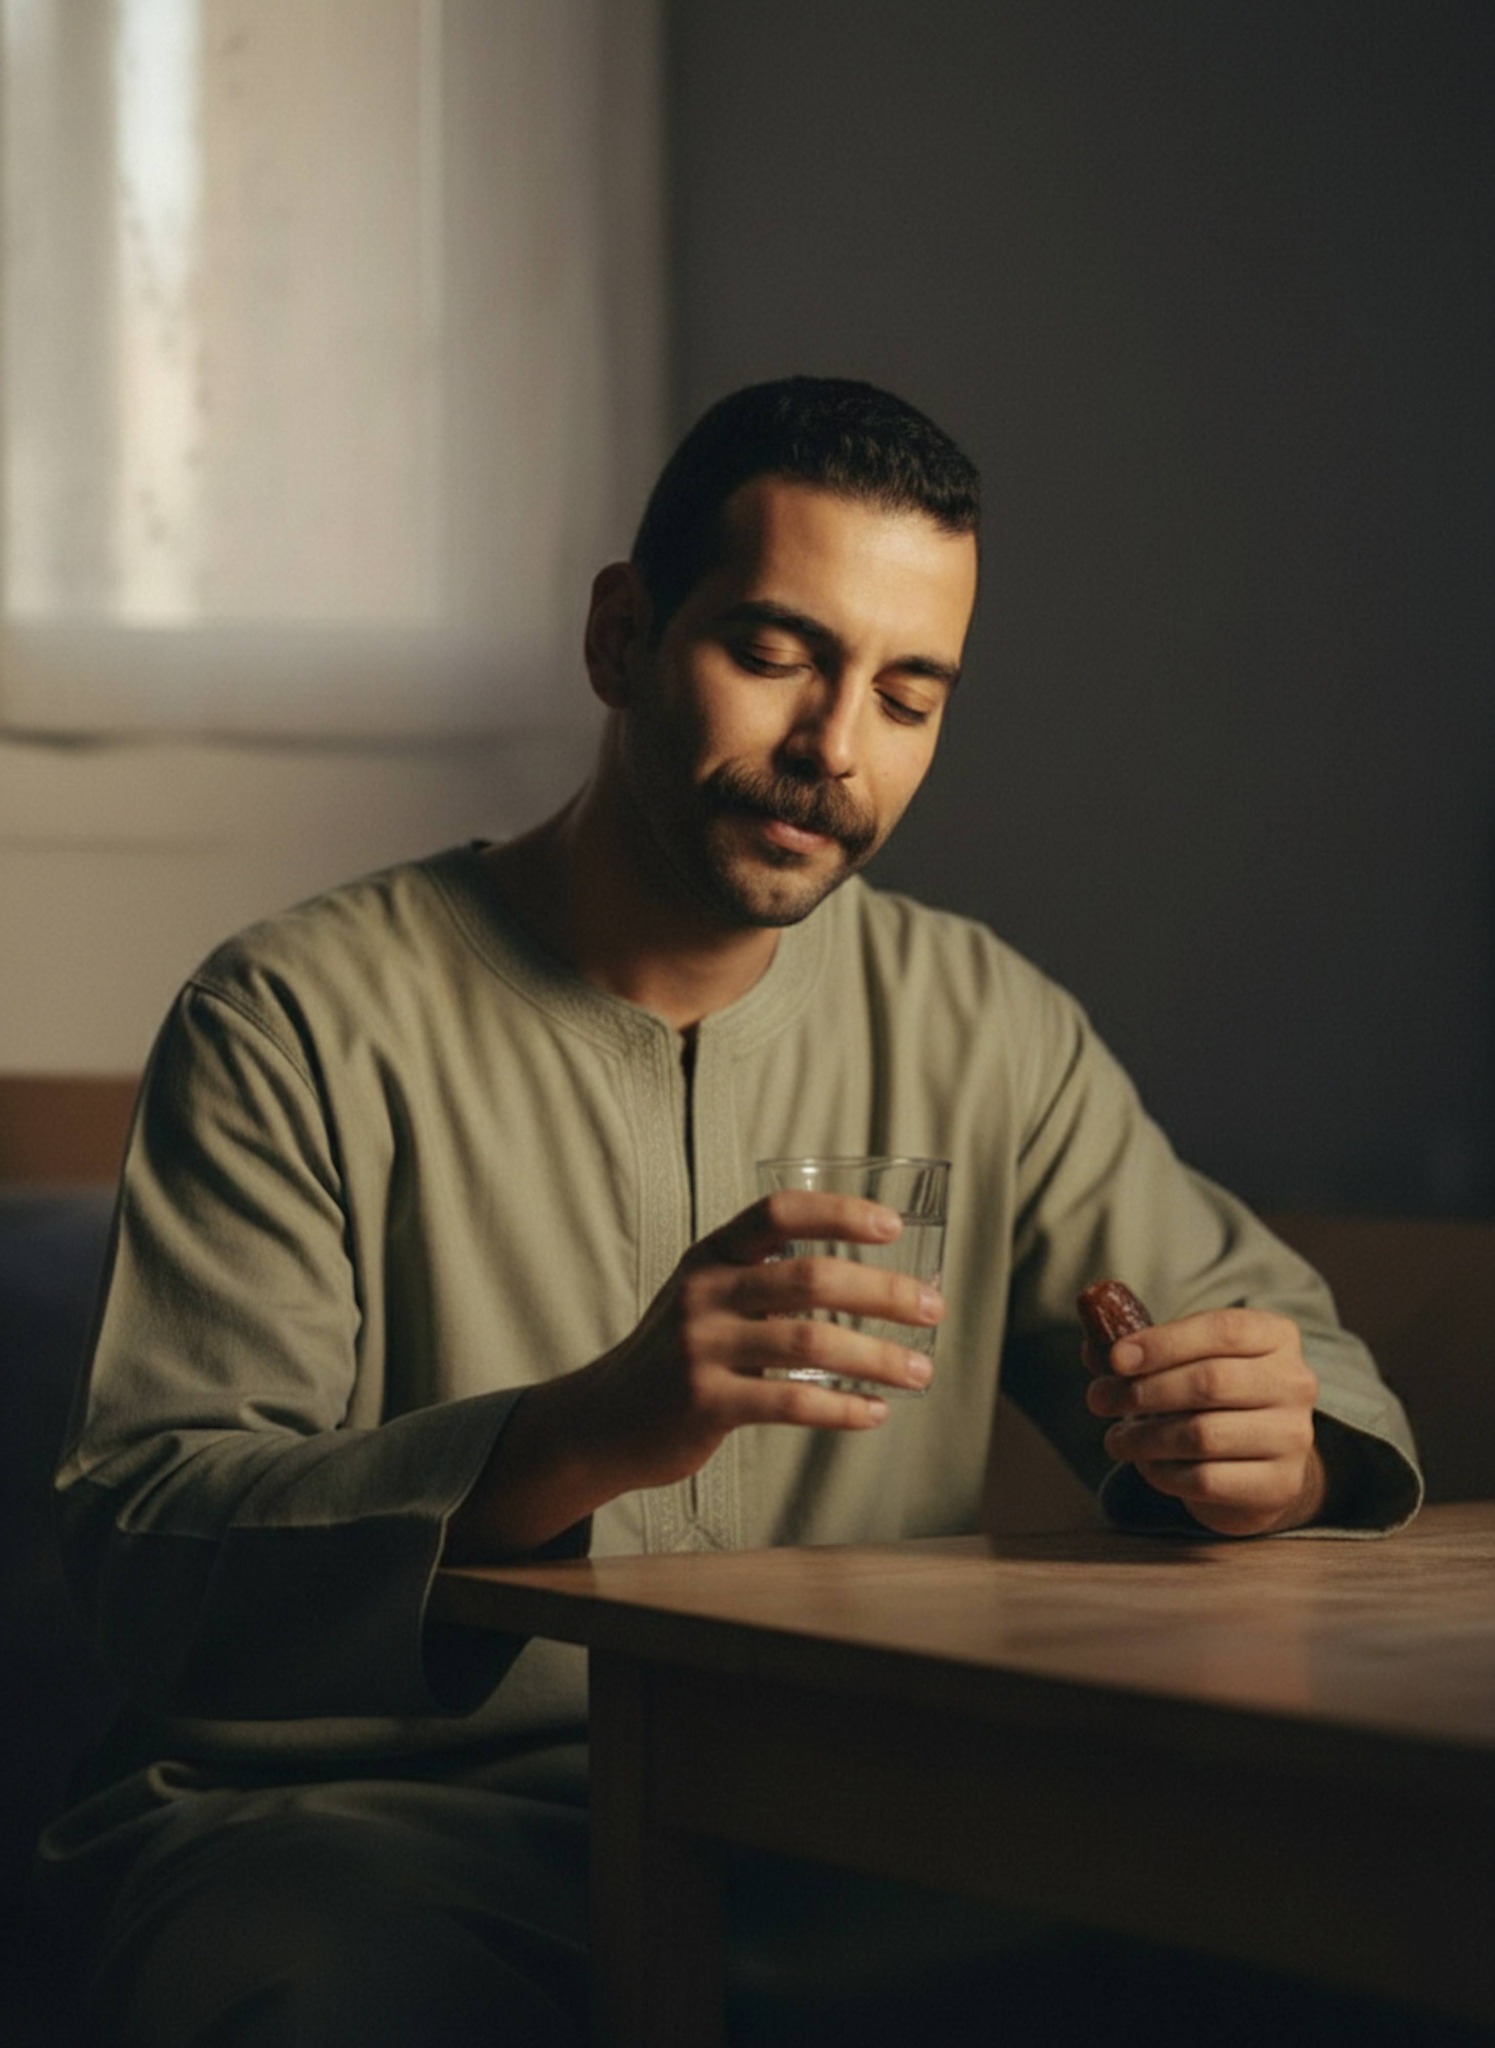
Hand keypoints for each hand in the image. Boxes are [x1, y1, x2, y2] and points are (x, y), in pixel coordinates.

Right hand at [581, 1189, 941, 1487]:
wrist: (603, 1421)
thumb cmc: (678, 1354)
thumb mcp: (706, 1297)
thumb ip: (765, 1280)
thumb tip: (868, 1280)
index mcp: (711, 1255)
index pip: (777, 1213)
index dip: (838, 1213)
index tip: (893, 1226)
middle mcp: (704, 1292)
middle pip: (810, 1277)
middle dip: (883, 1292)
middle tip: (932, 1308)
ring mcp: (702, 1348)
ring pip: (810, 1342)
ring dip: (878, 1357)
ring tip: (922, 1372)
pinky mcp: (705, 1403)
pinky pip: (790, 1401)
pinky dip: (842, 1408)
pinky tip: (874, 1413)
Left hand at [1083, 1307, 1325, 1535]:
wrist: (1261, 1464)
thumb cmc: (1214, 1400)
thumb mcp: (1186, 1362)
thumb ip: (1141, 1351)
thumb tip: (1092, 1349)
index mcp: (1276, 1336)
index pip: (1222, 1329)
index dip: (1163, 1343)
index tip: (1114, 1359)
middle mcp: (1295, 1383)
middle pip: (1210, 1382)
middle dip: (1143, 1391)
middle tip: (1099, 1400)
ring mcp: (1293, 1437)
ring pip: (1203, 1435)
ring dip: (1145, 1437)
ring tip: (1116, 1439)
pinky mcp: (1279, 1485)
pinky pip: (1205, 1479)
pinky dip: (1163, 1473)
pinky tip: (1146, 1465)